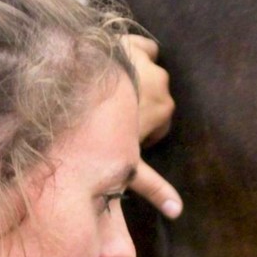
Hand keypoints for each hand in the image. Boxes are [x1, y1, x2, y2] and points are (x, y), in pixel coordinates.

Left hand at [121, 34, 181, 218]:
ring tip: (115, 87)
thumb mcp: (128, 163)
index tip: (126, 137)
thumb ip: (154, 186)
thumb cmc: (103, 129)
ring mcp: (147, 62)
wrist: (78, 85)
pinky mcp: (131, 45)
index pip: (161, 123)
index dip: (143, 132)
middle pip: (155, 97)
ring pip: (151, 67)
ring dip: (138, 78)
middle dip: (139, 106)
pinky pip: (143, 46)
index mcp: (165, 109)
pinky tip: (118, 61)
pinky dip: (135, 53)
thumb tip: (178, 211)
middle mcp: (162, 83)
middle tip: (114, 114)